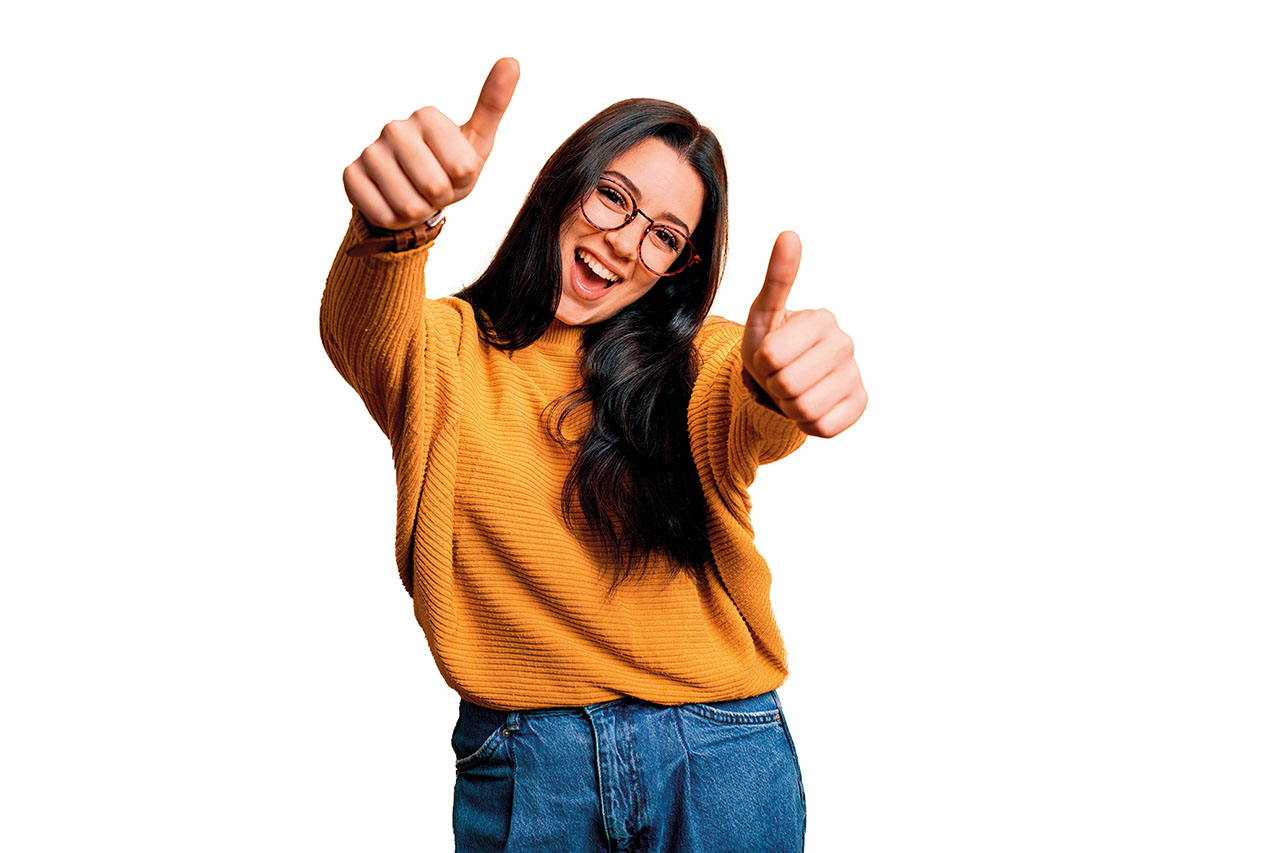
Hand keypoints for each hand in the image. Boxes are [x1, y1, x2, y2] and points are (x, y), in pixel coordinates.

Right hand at [342, 57, 520, 230]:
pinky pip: (383, 214)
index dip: (463, 182)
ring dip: (418, 212)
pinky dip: (394, 220)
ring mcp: (370, 150)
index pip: (463, 169)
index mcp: (427, 115)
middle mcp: (394, 127)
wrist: (410, 191)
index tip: (454, 172)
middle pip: (435, 188)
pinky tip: (393, 202)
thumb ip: (494, 103)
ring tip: (415, 195)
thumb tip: (512, 60)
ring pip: (408, 206)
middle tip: (434, 189)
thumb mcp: (477, 140)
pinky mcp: (350, 175)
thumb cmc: (449, 166)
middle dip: (440, 199)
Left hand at [741, 232, 867, 437]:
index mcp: (821, 319)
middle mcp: (845, 343)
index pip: (771, 357)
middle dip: (774, 386)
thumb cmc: (770, 343)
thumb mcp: (764, 314)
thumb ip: (776, 278)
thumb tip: (789, 233)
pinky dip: (808, 424)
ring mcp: (856, 374)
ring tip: (792, 391)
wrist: (784, 378)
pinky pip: (824, 427)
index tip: (768, 356)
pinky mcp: (861, 403)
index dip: (760, 364)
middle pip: (788, 385)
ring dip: (789, 407)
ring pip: (805, 409)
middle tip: (779, 376)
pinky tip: (810, 405)